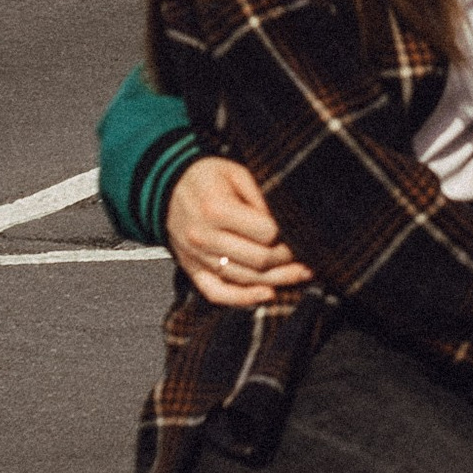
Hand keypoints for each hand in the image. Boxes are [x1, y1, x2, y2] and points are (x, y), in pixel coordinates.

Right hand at [164, 155, 310, 309]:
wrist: (165, 186)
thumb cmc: (204, 177)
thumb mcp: (235, 173)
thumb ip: (261, 195)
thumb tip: (287, 220)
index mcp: (215, 209)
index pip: (264, 233)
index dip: (289, 236)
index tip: (302, 234)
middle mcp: (204, 237)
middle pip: (258, 260)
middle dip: (289, 260)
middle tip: (307, 255)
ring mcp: (196, 257)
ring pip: (244, 279)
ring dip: (277, 280)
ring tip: (300, 274)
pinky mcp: (192, 269)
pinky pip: (217, 293)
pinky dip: (243, 299)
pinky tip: (267, 294)